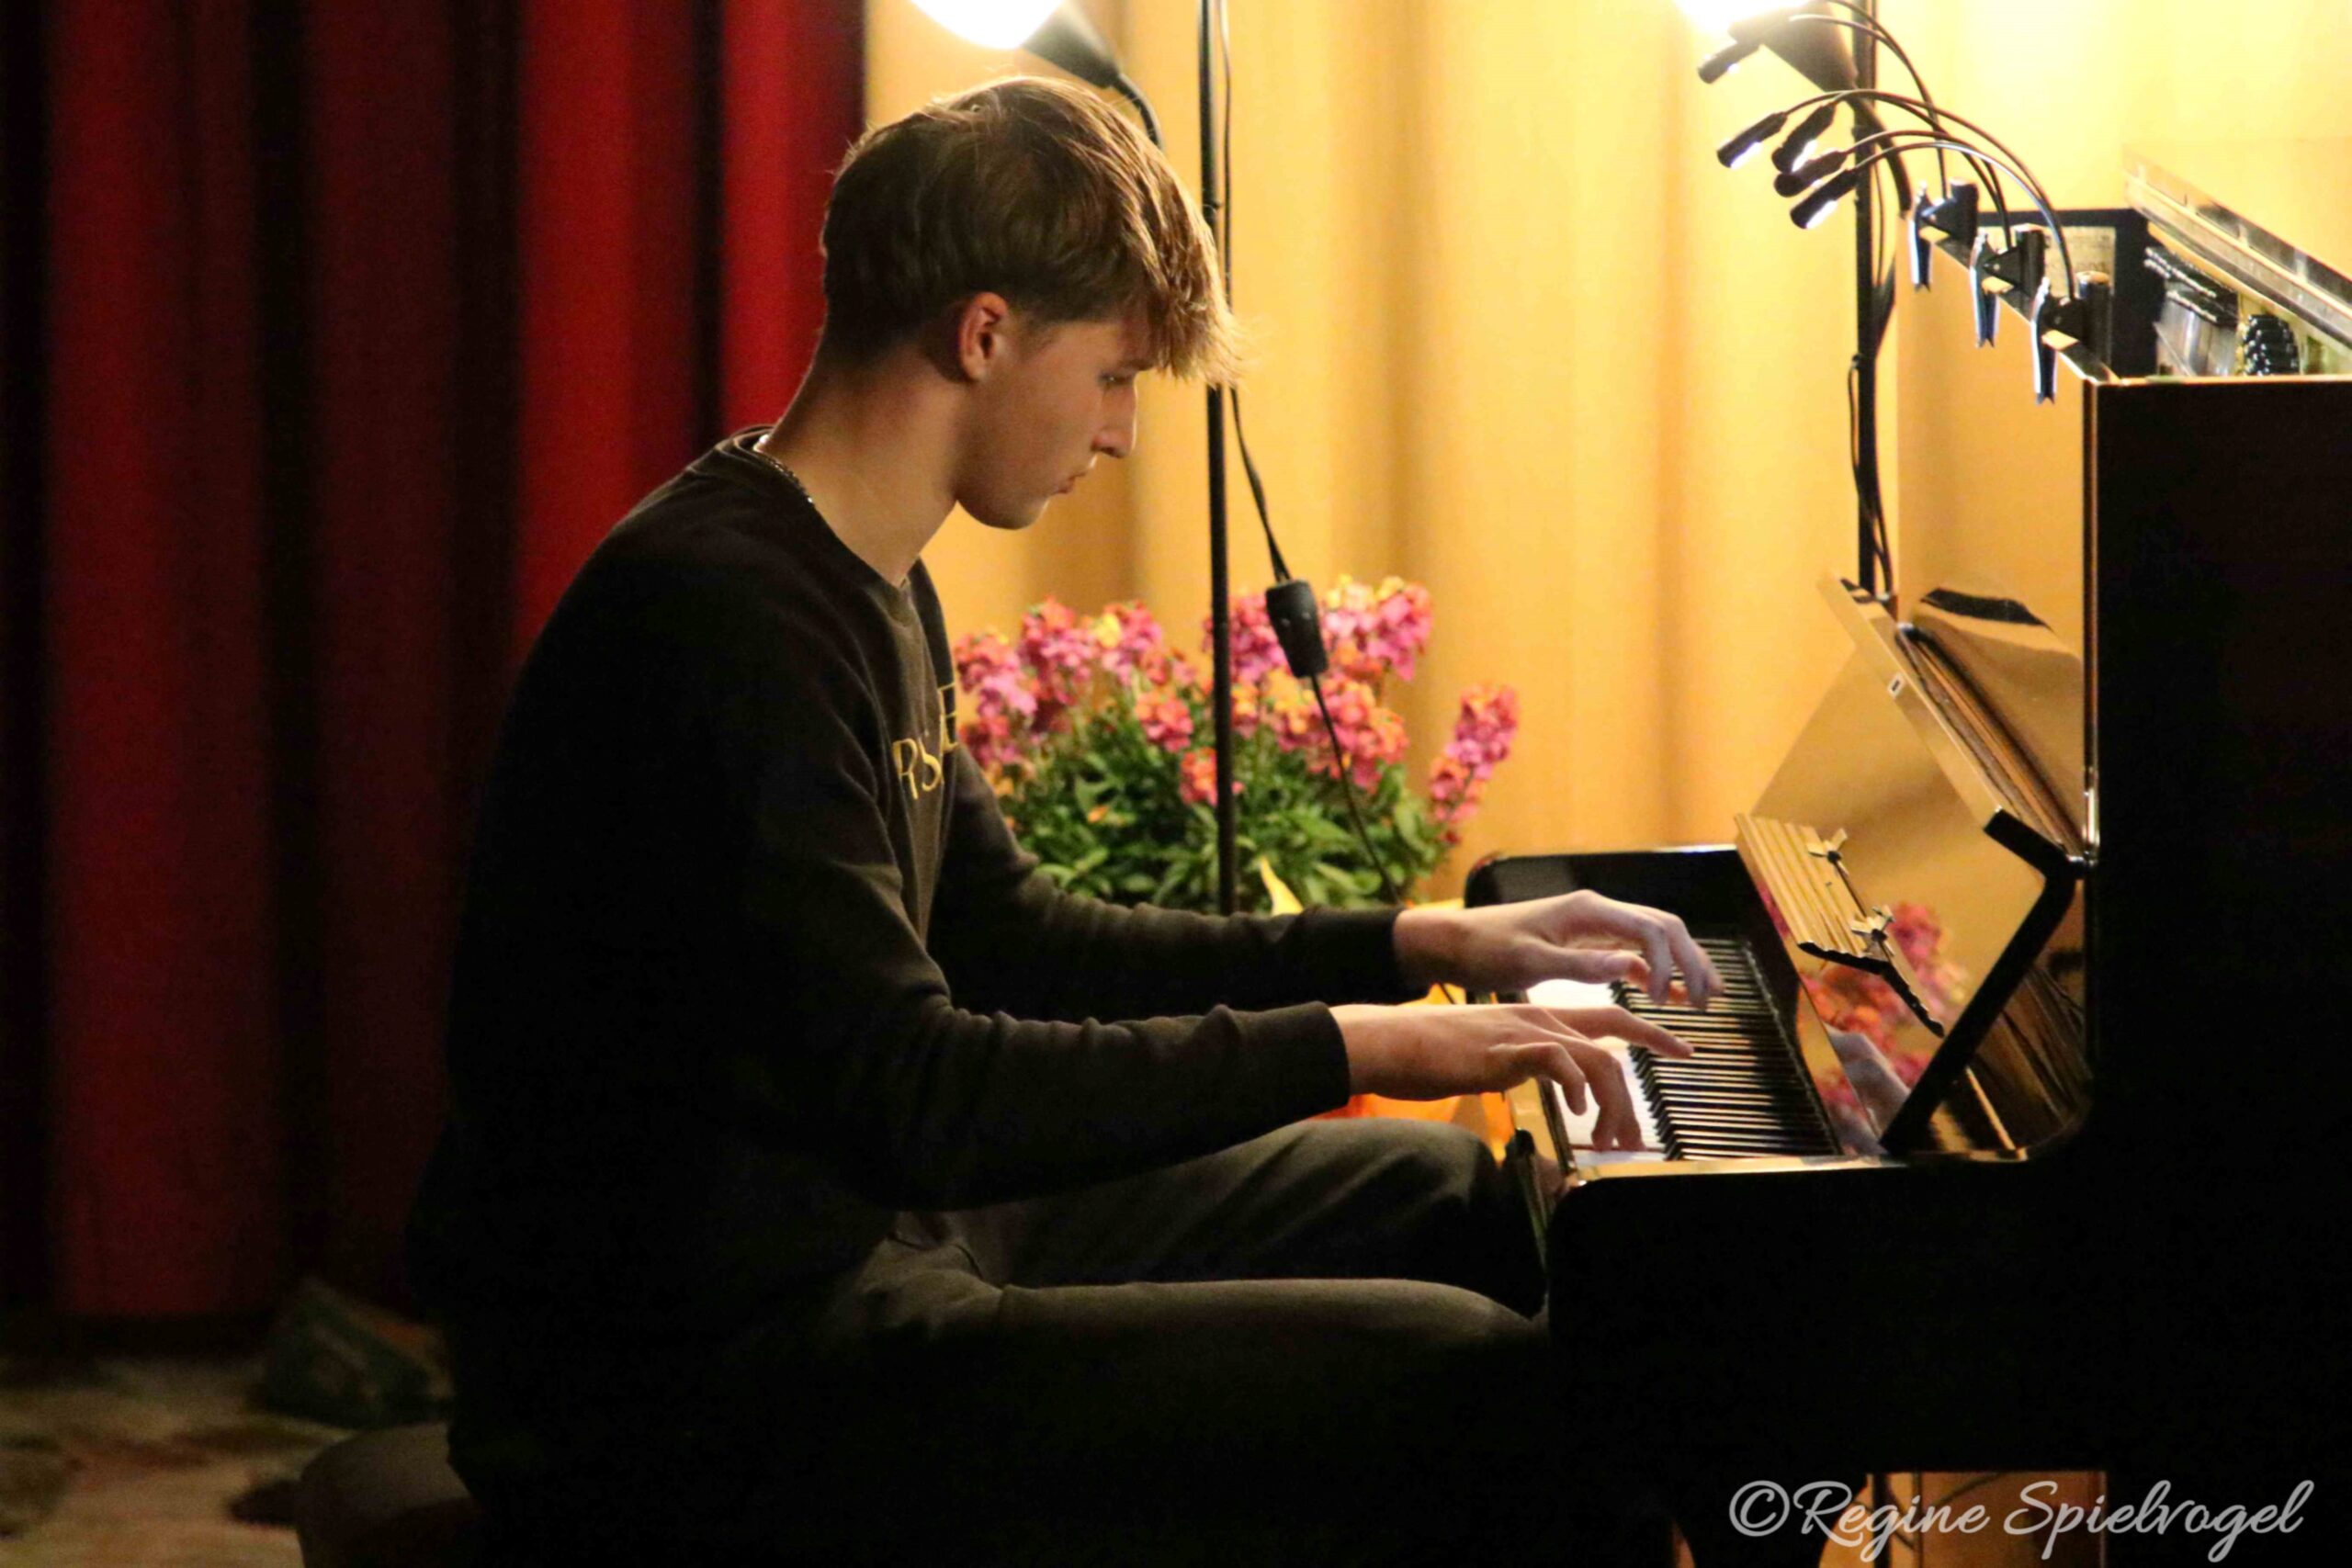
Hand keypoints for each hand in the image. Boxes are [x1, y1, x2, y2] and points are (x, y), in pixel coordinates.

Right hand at [1332, 1001, 1693, 1151]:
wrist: (1393, 1042)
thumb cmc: (1432, 1054)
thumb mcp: (1490, 1058)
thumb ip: (1521, 1065)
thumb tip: (1539, 1085)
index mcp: (1539, 1016)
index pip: (1609, 1018)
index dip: (1651, 1033)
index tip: (1683, 1049)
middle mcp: (1541, 1016)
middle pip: (1615, 1038)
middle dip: (1639, 1087)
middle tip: (1638, 1135)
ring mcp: (1526, 1030)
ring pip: (1596, 1059)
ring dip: (1611, 1106)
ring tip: (1604, 1143)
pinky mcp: (1509, 1048)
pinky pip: (1561, 1063)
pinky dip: (1576, 1090)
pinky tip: (1572, 1113)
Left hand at [1392, 890, 1722, 1008]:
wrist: (1456, 942)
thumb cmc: (1487, 950)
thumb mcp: (1531, 961)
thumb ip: (1581, 964)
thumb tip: (1632, 967)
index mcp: (1589, 910)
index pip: (1650, 930)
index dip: (1670, 965)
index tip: (1669, 1002)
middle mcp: (1599, 910)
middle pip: (1664, 928)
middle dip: (1692, 962)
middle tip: (1709, 1001)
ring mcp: (1596, 923)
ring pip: (1655, 938)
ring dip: (1682, 965)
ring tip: (1705, 999)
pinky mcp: (1588, 939)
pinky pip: (1634, 951)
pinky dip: (1656, 971)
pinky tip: (1669, 996)